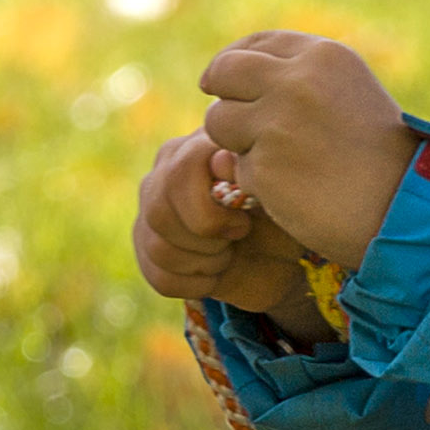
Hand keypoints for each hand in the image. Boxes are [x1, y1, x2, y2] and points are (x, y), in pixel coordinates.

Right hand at [133, 131, 331, 327]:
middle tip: (236, 239)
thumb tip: (221, 161)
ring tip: (227, 254)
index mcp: (201, 144)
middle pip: (159, 212)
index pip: (180, 173)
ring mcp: (152, 203)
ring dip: (203, 263)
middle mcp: (167, 166)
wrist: (279, 255)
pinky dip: (194, 284)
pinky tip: (212, 273)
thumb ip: (251, 175)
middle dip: (206, 240)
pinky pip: (157, 275)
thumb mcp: (279, 197)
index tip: (244, 222)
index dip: (209, 213)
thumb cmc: (282, 216)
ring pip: (157, 247)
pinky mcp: (147, 239)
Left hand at [201, 32, 414, 271]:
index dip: (233, 62)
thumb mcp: (349, 93)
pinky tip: (294, 190)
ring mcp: (276, 124)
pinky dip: (255, 183)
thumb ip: (300, 78)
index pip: (255, 44)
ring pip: (218, 121)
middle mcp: (296, 82)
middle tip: (232, 121)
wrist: (407, 208)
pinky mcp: (263, 168)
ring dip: (237, 143)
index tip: (226, 82)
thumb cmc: (381, 157)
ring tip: (281, 162)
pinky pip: (235, 168)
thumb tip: (231, 75)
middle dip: (223, 96)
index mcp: (322, 57)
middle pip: (223, 73)